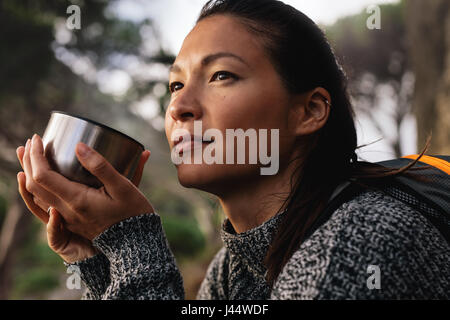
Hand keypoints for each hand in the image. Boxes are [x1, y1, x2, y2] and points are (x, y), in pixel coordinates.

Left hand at [17, 134, 151, 252]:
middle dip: (28, 161)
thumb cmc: (132, 213)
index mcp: (77, 200)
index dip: (36, 155)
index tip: (38, 138)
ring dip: (29, 174)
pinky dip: (37, 188)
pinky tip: (43, 179)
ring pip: (36, 196)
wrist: (134, 243)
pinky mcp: (72, 222)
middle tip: (32, 142)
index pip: (43, 176)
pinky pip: (45, 204)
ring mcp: (67, 219)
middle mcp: (66, 211)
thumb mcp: (122, 186)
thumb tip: (79, 146)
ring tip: (30, 156)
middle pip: (34, 185)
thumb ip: (100, 166)